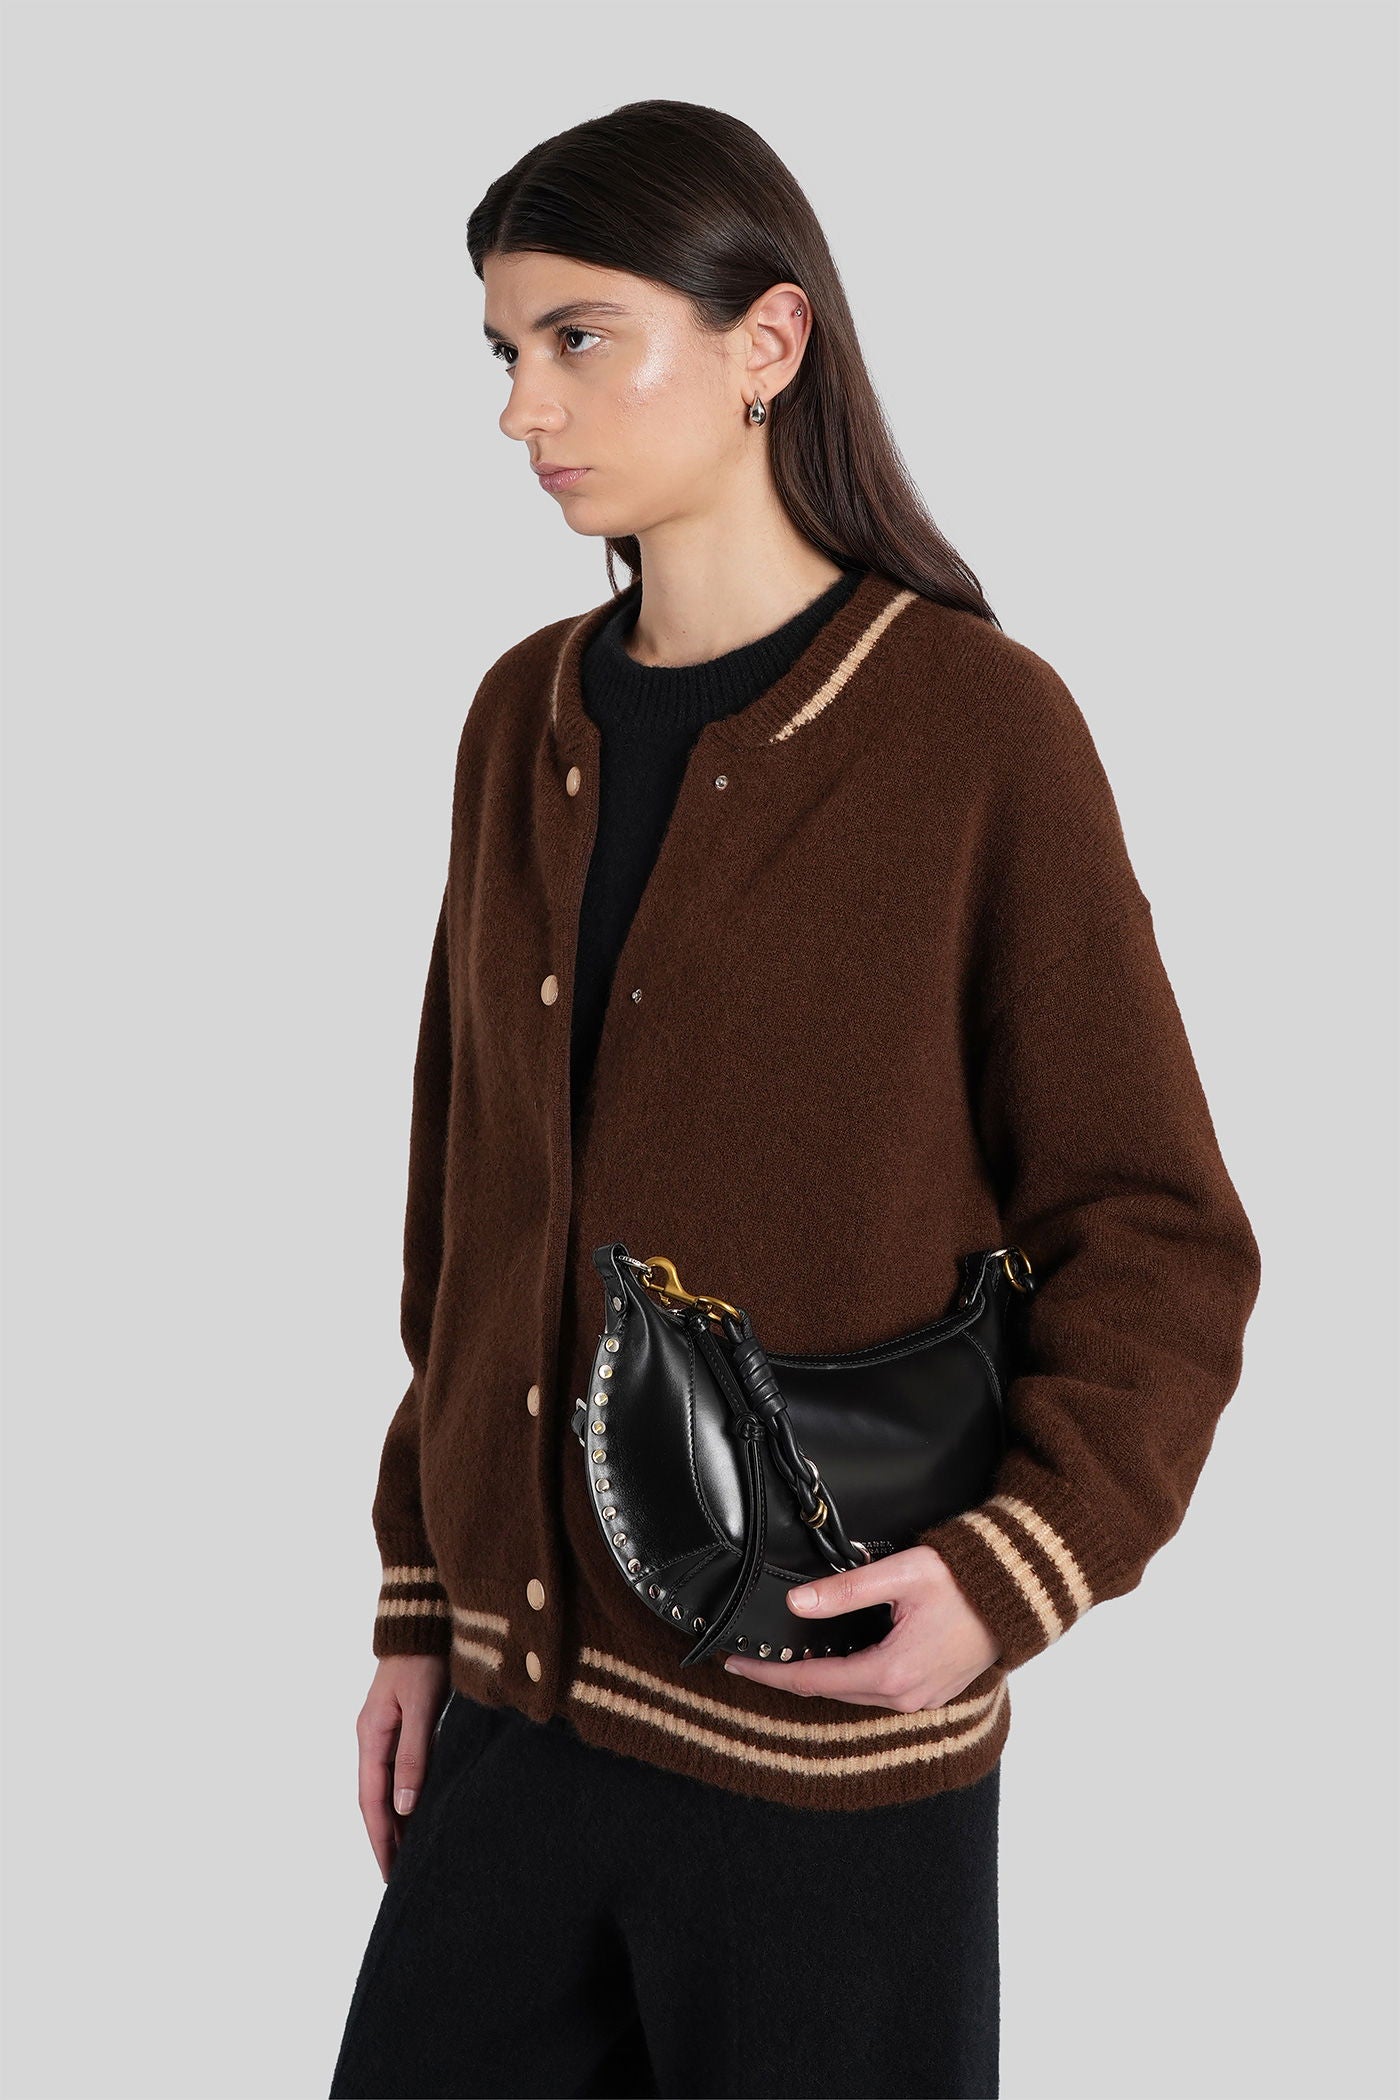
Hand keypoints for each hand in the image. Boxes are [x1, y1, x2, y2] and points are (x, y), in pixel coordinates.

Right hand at [356, 1656, 448, 1880]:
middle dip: (385, 1838)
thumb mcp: (422, 1707)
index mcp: (371, 1736)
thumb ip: (413, 1754)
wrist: (424, 1620)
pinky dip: (403, 1798)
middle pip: (374, 1800)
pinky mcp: (398, 1724)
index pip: (372, 1802)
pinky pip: (394, 1772)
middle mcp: (371, 1737)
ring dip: (394, 1822)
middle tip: (398, 1876)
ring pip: (384, 1788)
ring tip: (408, 1855)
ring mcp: (382, 1731)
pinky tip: (416, 1812)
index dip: (381, 1839)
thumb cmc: (424, 1661)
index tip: (390, 1873)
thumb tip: (404, 1807)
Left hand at [721, 1544, 1000, 1709]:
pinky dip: (850, 1678)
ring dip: (820, 1678)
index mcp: (892, 1673)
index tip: (737, 1664)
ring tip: (785, 1658)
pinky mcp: (931, 1692)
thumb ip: (846, 1590)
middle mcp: (905, 1697)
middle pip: (830, 1692)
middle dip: (789, 1675)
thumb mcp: (902, 1575)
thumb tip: (798, 1602)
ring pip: (854, 1694)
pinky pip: (878, 1693)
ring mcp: (921, 1700)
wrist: (1019, 1594)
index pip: (813, 1680)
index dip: (770, 1672)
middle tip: (752, 1658)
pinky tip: (835, 1659)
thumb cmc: (967, 1581)